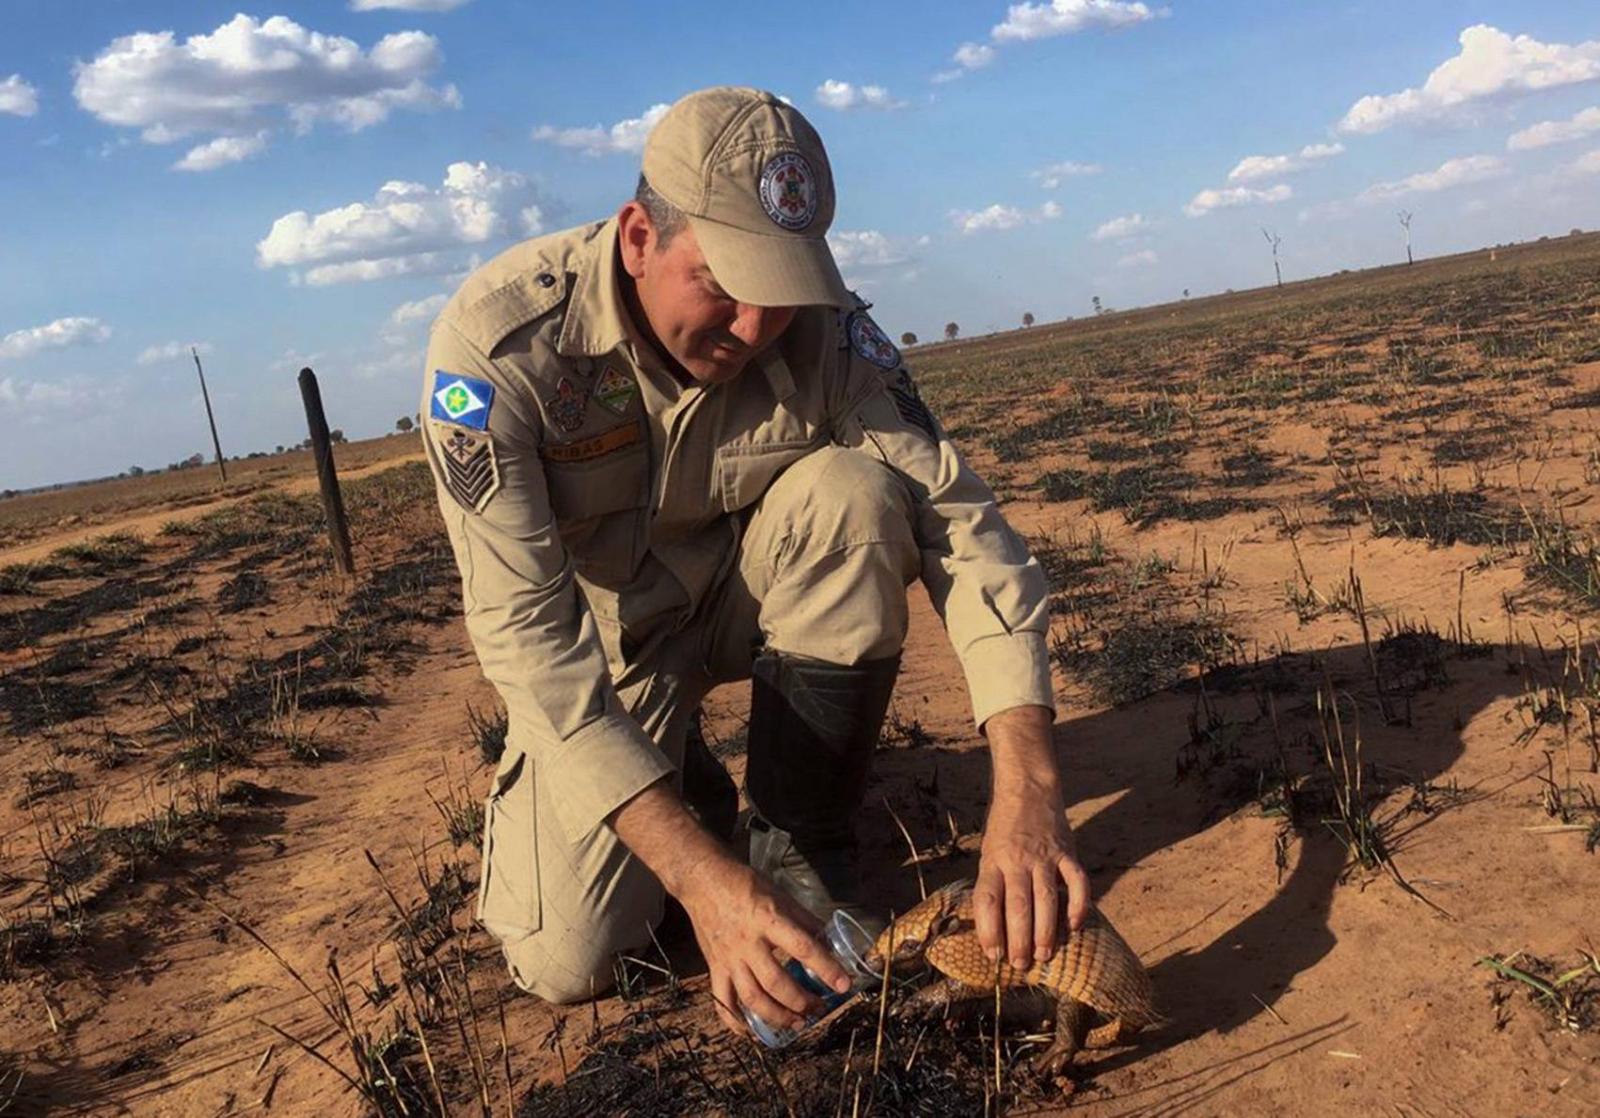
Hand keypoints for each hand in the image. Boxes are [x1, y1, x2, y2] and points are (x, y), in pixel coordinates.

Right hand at [678, 856, 851, 1035]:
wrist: (703, 881)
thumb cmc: (746, 885)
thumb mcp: (780, 895)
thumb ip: (804, 920)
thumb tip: (828, 940)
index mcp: (768, 919)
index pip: (803, 948)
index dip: (826, 968)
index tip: (844, 984)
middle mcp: (747, 943)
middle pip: (776, 982)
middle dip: (801, 1001)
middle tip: (818, 1008)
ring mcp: (728, 958)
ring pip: (752, 998)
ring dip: (777, 1016)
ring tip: (796, 1023)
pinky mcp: (714, 967)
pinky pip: (723, 1001)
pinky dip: (736, 1022)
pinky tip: (752, 1032)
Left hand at [975, 705, 1092, 969]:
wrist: (1028, 789)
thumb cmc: (1005, 829)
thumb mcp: (989, 852)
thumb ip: (994, 884)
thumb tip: (994, 929)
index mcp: (993, 862)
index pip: (987, 901)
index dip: (989, 930)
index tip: (993, 953)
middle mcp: (1017, 861)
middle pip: (1018, 906)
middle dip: (1018, 940)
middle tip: (1020, 964)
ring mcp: (1044, 856)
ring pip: (1046, 899)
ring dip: (1045, 931)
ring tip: (1043, 955)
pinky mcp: (1067, 852)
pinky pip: (1077, 882)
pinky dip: (1078, 906)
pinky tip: (1075, 926)